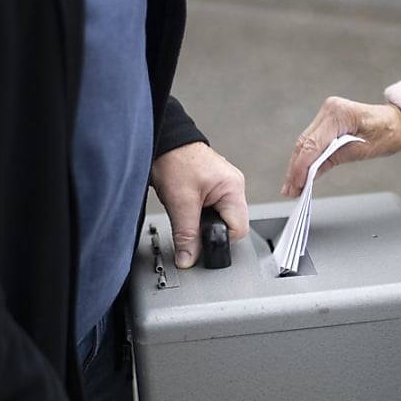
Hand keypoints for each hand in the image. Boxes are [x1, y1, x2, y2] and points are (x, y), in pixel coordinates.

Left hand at [151, 142, 248, 268]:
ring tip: (187, 210)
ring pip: (219, 218)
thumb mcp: (180, 203)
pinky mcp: (213, 187)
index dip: (218, 239)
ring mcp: (224, 186)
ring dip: (202, 221)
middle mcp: (233, 186)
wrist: (162, 141)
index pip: (238, 230)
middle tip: (190, 222)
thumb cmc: (174, 160)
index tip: (200, 240)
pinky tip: (187, 206)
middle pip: (230, 225)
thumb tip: (188, 259)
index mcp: (233, 188)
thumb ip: (186, 235)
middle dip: (209, 229)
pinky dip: (198, 214)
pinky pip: (211, 209)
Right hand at [281, 96, 400, 197]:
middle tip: (289, 190)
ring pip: (304, 143)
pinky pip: (311, 141)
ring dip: (297, 166)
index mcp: (338, 114)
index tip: (295, 185)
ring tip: (291, 187)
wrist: (397, 120)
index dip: (301, 168)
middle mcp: (328, 110)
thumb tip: (311, 174)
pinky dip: (305, 158)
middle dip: (295, 169)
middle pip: (304, 144)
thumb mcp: (362, 151)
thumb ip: (334, 159)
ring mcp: (326, 114)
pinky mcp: (326, 121)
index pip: (312, 144)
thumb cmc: (388, 132)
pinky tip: (300, 173)